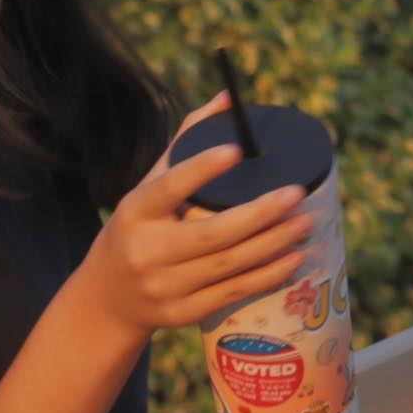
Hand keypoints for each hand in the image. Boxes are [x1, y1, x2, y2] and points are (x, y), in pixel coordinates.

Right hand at [66, 97, 314, 337]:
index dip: (201, 169)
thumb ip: (186, 142)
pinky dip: (267, 276)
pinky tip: (294, 258)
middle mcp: (147, 251)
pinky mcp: (182, 314)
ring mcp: (164, 287)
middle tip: (296, 193)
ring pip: (229, 264)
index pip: (169, 187)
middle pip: (212, 233)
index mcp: (136, 211)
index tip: (236, 149)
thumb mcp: (149, 186)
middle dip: (260, 214)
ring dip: (273, 244)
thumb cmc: (139, 227)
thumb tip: (227, 98)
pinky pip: (232, 293)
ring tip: (305, 222)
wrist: (107, 298)